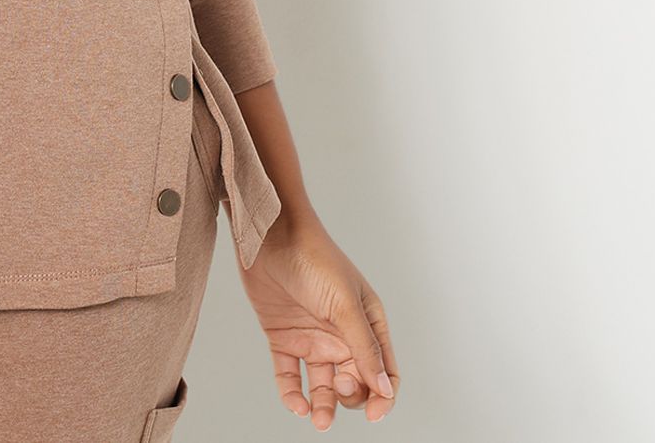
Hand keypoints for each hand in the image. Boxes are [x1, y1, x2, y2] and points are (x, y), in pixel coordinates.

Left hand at [237, 206, 398, 426]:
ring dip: (322, 405)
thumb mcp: (345, 304)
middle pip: (354, 383)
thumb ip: (364, 347)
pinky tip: (294, 404)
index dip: (383, 397)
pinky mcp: (283, 336)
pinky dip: (292, 393)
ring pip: (322, 384)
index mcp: (367, 324)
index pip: (383, 371)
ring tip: (316, 419)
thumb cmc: (315, 259)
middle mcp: (341, 335)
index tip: (375, 414)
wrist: (270, 234)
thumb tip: (384, 391)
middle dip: (350, 398)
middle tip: (336, 388)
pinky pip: (290, 374)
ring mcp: (312, 337)